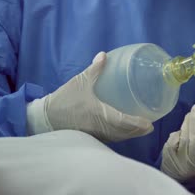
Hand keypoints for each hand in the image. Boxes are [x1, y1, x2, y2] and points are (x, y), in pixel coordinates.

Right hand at [27, 52, 153, 141]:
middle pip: (124, 133)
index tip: (149, 124)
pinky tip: (124, 131)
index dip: (137, 124)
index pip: (123, 122)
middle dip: (138, 131)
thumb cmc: (64, 99)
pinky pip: (110, 138)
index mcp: (99, 114)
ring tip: (141, 129)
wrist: (45, 117)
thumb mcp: (80, 81)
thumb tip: (104, 55)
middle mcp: (100, 128)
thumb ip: (94, 69)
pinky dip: (120, 136)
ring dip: (130, 135)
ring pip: (118, 138)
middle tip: (150, 126)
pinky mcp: (91, 137)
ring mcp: (96, 135)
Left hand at [161, 104, 194, 181]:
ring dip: (186, 122)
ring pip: (183, 136)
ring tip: (190, 114)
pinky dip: (178, 132)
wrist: (175, 175)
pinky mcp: (168, 154)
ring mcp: (179, 158)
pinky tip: (182, 130)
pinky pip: (173, 138)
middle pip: (194, 140)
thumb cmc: (193, 161)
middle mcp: (192, 161)